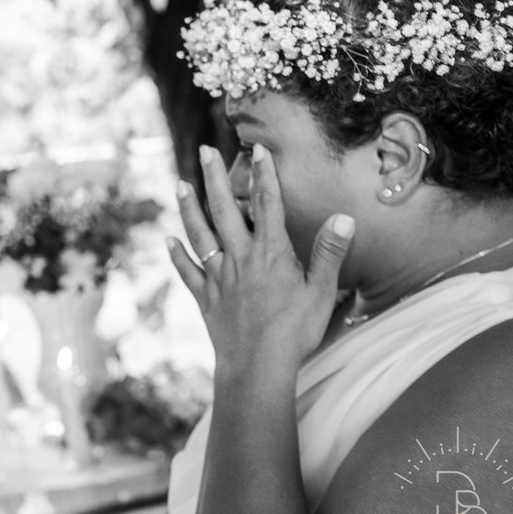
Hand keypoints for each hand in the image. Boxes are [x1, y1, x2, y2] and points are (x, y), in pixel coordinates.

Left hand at [168, 144, 354, 371]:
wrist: (257, 366)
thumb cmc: (295, 332)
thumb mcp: (322, 292)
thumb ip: (329, 253)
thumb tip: (343, 217)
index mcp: (271, 253)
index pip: (268, 204)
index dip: (264, 174)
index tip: (258, 148)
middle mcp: (240, 258)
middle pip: (225, 210)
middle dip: (215, 178)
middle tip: (205, 151)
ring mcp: (219, 277)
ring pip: (200, 234)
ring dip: (189, 207)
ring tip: (180, 183)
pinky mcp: (206, 298)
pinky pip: (188, 271)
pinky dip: (177, 255)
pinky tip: (168, 240)